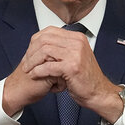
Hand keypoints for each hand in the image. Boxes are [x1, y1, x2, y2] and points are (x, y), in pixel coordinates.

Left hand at [2, 26, 123, 123]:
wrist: (98, 93)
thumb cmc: (85, 78)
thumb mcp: (75, 57)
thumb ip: (62, 48)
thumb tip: (42, 43)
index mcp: (77, 37)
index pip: (49, 31)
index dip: (35, 41)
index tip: (29, 53)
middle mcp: (77, 42)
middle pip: (44, 40)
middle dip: (31, 52)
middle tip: (25, 63)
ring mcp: (76, 54)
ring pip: (44, 51)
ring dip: (32, 61)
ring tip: (28, 70)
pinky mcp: (72, 67)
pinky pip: (48, 66)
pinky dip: (38, 71)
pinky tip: (34, 75)